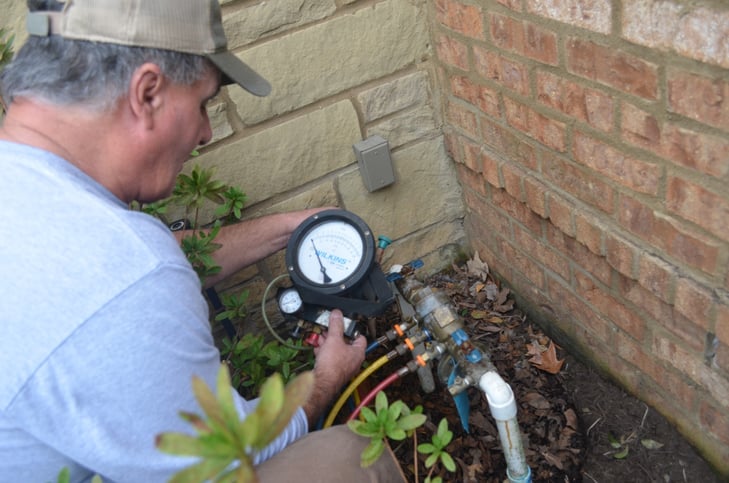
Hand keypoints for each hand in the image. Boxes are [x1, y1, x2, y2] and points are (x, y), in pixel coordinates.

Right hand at [303, 310, 365, 424]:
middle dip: (335, 336)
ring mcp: (343, 367)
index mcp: (358, 353)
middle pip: (346, 343)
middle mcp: (353, 361)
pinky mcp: (333, 371)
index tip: (344, 324)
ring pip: (336, 351)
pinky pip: (330, 359)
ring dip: (328, 343)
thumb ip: (336, 325)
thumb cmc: (332, 366)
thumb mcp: (334, 339)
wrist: (321, 382)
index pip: (360, 337)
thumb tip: (337, 314)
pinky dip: (324, 352)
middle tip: (329, 330)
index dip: (352, 329)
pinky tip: (318, 348)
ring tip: (321, 337)